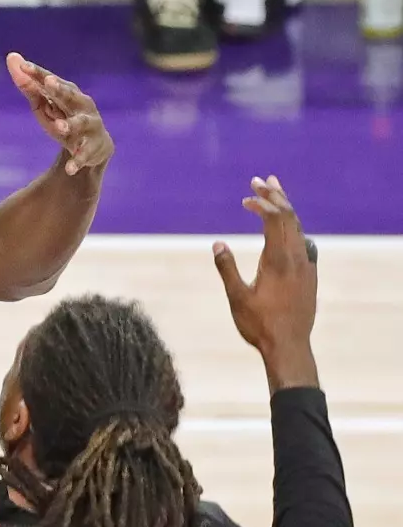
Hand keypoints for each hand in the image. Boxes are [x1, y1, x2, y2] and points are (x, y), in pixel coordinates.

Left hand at [6, 53, 112, 176]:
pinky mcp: (94, 148)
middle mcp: (82, 105)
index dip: (37, 72)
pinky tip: (69, 169)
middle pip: (70, 95)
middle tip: (48, 82)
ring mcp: (90, 126)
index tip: (22, 65)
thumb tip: (11, 57)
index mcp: (68, 92)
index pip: (50, 80)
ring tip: (59, 127)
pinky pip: (85, 154)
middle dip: (60, 89)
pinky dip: (77, 161)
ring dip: (70, 125)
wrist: (93, 148)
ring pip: (80, 124)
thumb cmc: (63, 119)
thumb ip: (28, 85)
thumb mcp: (44, 105)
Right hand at [213, 175, 319, 393]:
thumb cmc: (259, 324)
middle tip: (261, 180)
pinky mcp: (310, 276)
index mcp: (278, 260)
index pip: (274, 220)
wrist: (289, 347)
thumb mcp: (237, 296)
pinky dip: (294, 228)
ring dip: (286, 210)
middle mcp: (297, 258)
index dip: (262, 204)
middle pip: (290, 217)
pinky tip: (290, 230)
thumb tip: (217, 244)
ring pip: (299, 229)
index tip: (246, 198)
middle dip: (275, 196)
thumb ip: (227, 268)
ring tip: (276, 194)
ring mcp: (307, 267)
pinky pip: (305, 243)